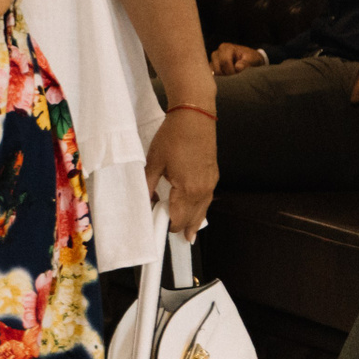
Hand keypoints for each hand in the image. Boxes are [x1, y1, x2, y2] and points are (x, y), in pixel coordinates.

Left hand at [146, 106, 216, 240]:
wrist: (194, 118)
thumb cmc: (173, 138)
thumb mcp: (154, 162)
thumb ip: (148, 184)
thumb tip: (145, 200)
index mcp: (187, 190)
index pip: (179, 218)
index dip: (170, 226)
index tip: (162, 230)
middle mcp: (203, 190)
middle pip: (195, 217)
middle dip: (186, 227)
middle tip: (181, 239)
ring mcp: (211, 183)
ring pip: (204, 209)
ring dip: (196, 220)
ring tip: (191, 233)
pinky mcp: (213, 175)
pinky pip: (208, 198)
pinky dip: (202, 207)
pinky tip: (197, 209)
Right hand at [209, 42, 264, 75]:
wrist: (249, 58)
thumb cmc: (251, 57)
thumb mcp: (252, 59)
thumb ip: (245, 63)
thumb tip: (237, 67)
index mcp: (226, 47)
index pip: (225, 61)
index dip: (231, 70)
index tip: (239, 72)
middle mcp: (218, 51)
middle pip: (217, 67)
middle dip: (227, 73)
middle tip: (236, 73)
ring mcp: (214, 58)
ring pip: (214, 70)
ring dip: (223, 74)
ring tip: (232, 72)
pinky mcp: (212, 63)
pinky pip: (212, 72)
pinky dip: (220, 75)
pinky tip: (227, 73)